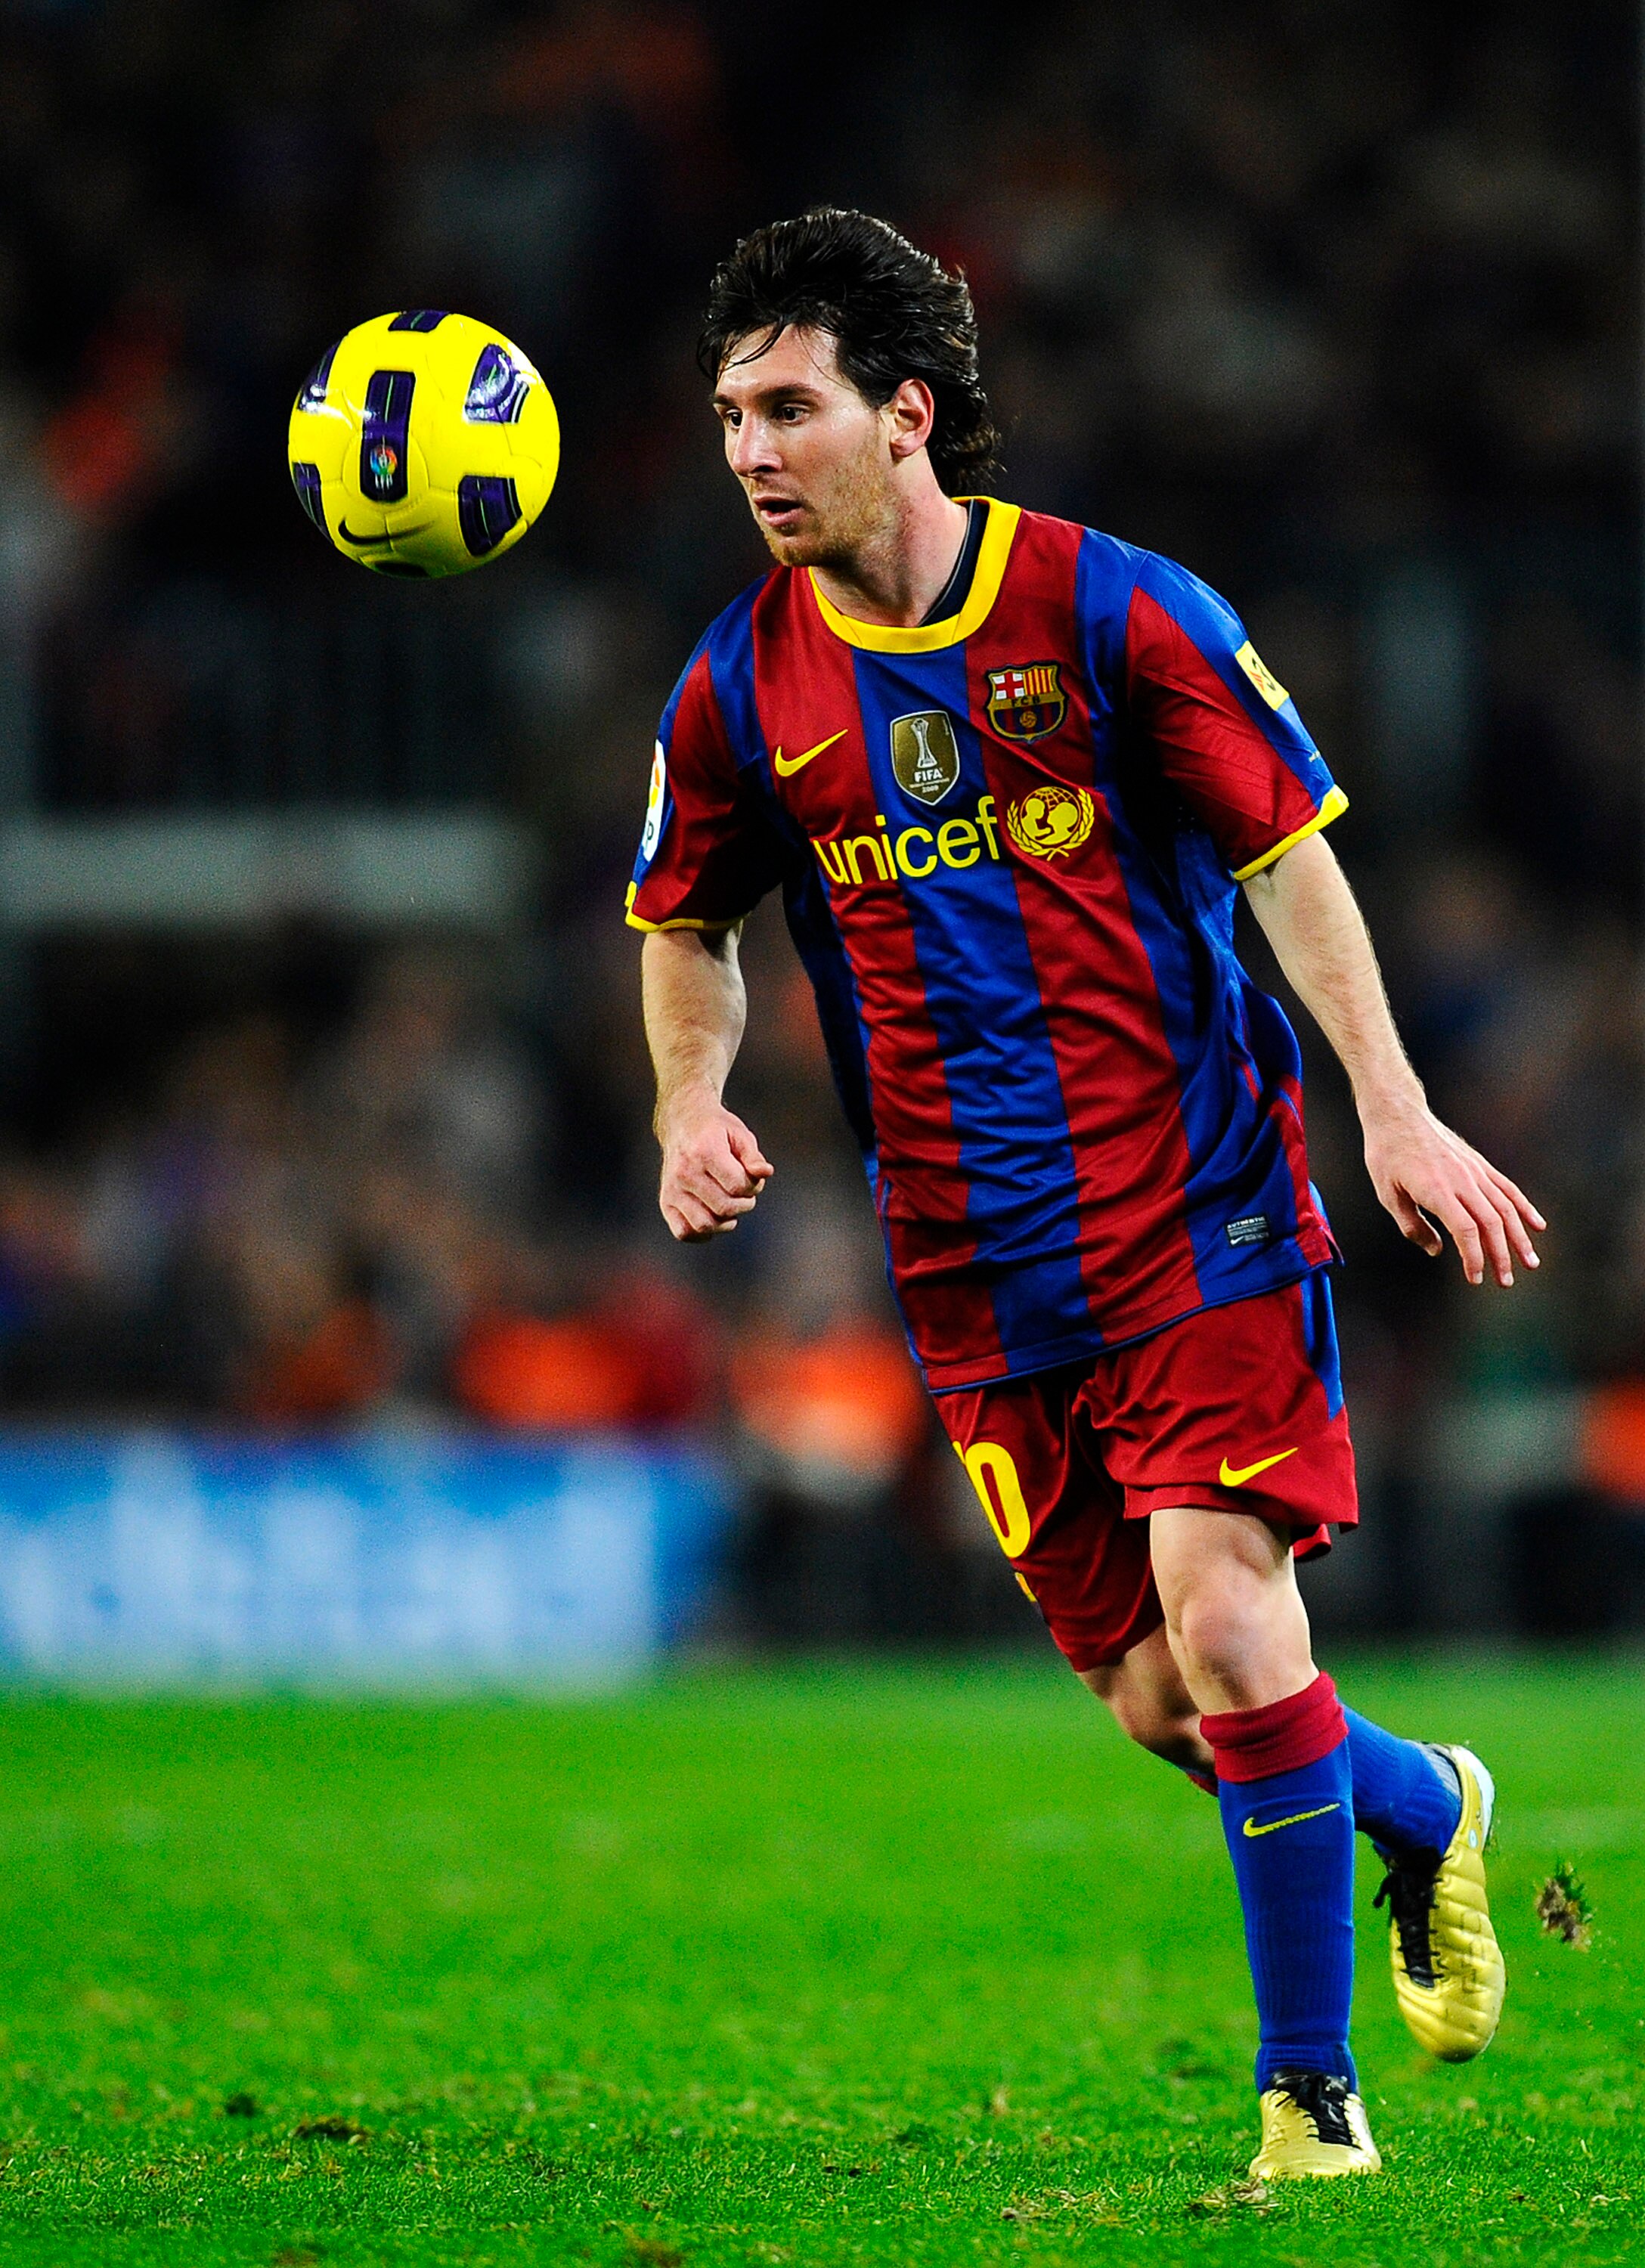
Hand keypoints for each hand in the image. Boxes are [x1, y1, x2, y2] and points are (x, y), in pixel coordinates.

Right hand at [657, 1093, 772, 1241]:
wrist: (683, 1121)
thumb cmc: (716, 1129)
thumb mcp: (740, 1134)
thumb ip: (754, 1157)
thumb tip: (765, 1173)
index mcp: (704, 1152)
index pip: (738, 1186)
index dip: (754, 1187)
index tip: (753, 1178)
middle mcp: (684, 1172)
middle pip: (724, 1208)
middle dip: (744, 1204)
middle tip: (745, 1193)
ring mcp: (672, 1188)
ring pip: (704, 1224)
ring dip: (726, 1222)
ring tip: (731, 1208)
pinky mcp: (666, 1201)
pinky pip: (683, 1232)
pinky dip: (701, 1233)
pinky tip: (713, 1219)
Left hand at [1362, 1095, 1544, 1286]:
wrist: (1397, 1114)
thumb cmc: (1387, 1156)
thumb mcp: (1388, 1195)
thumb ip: (1413, 1226)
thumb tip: (1438, 1250)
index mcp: (1437, 1190)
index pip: (1466, 1230)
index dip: (1475, 1257)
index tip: (1476, 1278)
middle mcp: (1462, 1180)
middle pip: (1491, 1223)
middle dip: (1502, 1256)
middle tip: (1506, 1282)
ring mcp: (1474, 1170)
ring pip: (1505, 1207)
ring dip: (1520, 1237)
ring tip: (1531, 1263)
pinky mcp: (1479, 1164)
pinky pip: (1507, 1188)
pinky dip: (1524, 1207)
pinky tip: (1537, 1226)